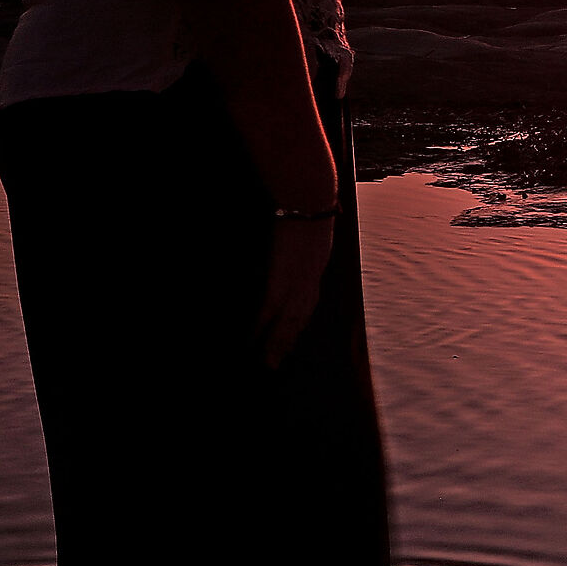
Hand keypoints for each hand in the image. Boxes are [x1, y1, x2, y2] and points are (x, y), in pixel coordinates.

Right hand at [258, 216, 335, 366]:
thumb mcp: (312, 230)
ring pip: (285, 324)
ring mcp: (296, 285)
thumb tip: (294, 247)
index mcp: (316, 270)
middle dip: (287, 343)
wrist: (309, 201)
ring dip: (276, 346)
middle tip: (275, 364)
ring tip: (266, 364)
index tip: (290, 340)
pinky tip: (251, 342)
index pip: (307, 305)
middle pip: (297, 321)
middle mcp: (309, 283)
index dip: (298, 324)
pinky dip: (259, 329)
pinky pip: (268, 312)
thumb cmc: (309, 208)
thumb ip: (304, 245)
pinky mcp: (280, 281)